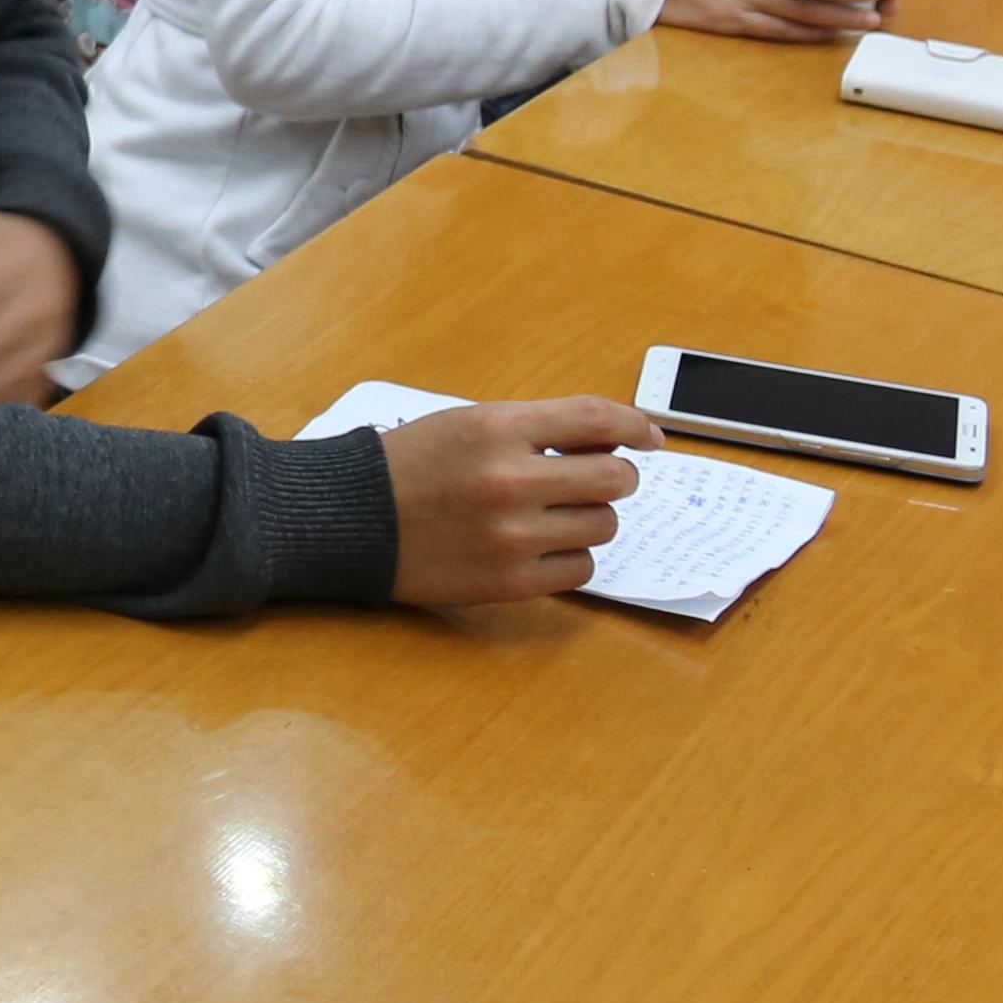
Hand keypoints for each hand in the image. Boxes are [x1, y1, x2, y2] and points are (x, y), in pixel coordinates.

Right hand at [379, 397, 665, 604]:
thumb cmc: (412, 466)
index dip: (634, 425)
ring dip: (588, 517)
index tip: (650, 436)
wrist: (352, 520)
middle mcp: (509, 480)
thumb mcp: (469, 423)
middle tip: (592, 478)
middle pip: (614, 478)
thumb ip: (539, 428)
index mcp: (497, 428)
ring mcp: (512, 536)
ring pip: (603, 525)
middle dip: (613, 476)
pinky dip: (569, 556)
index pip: (596, 420)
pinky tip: (539, 545)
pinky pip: (581, 569)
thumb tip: (617, 439)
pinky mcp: (510, 581)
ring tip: (551, 514)